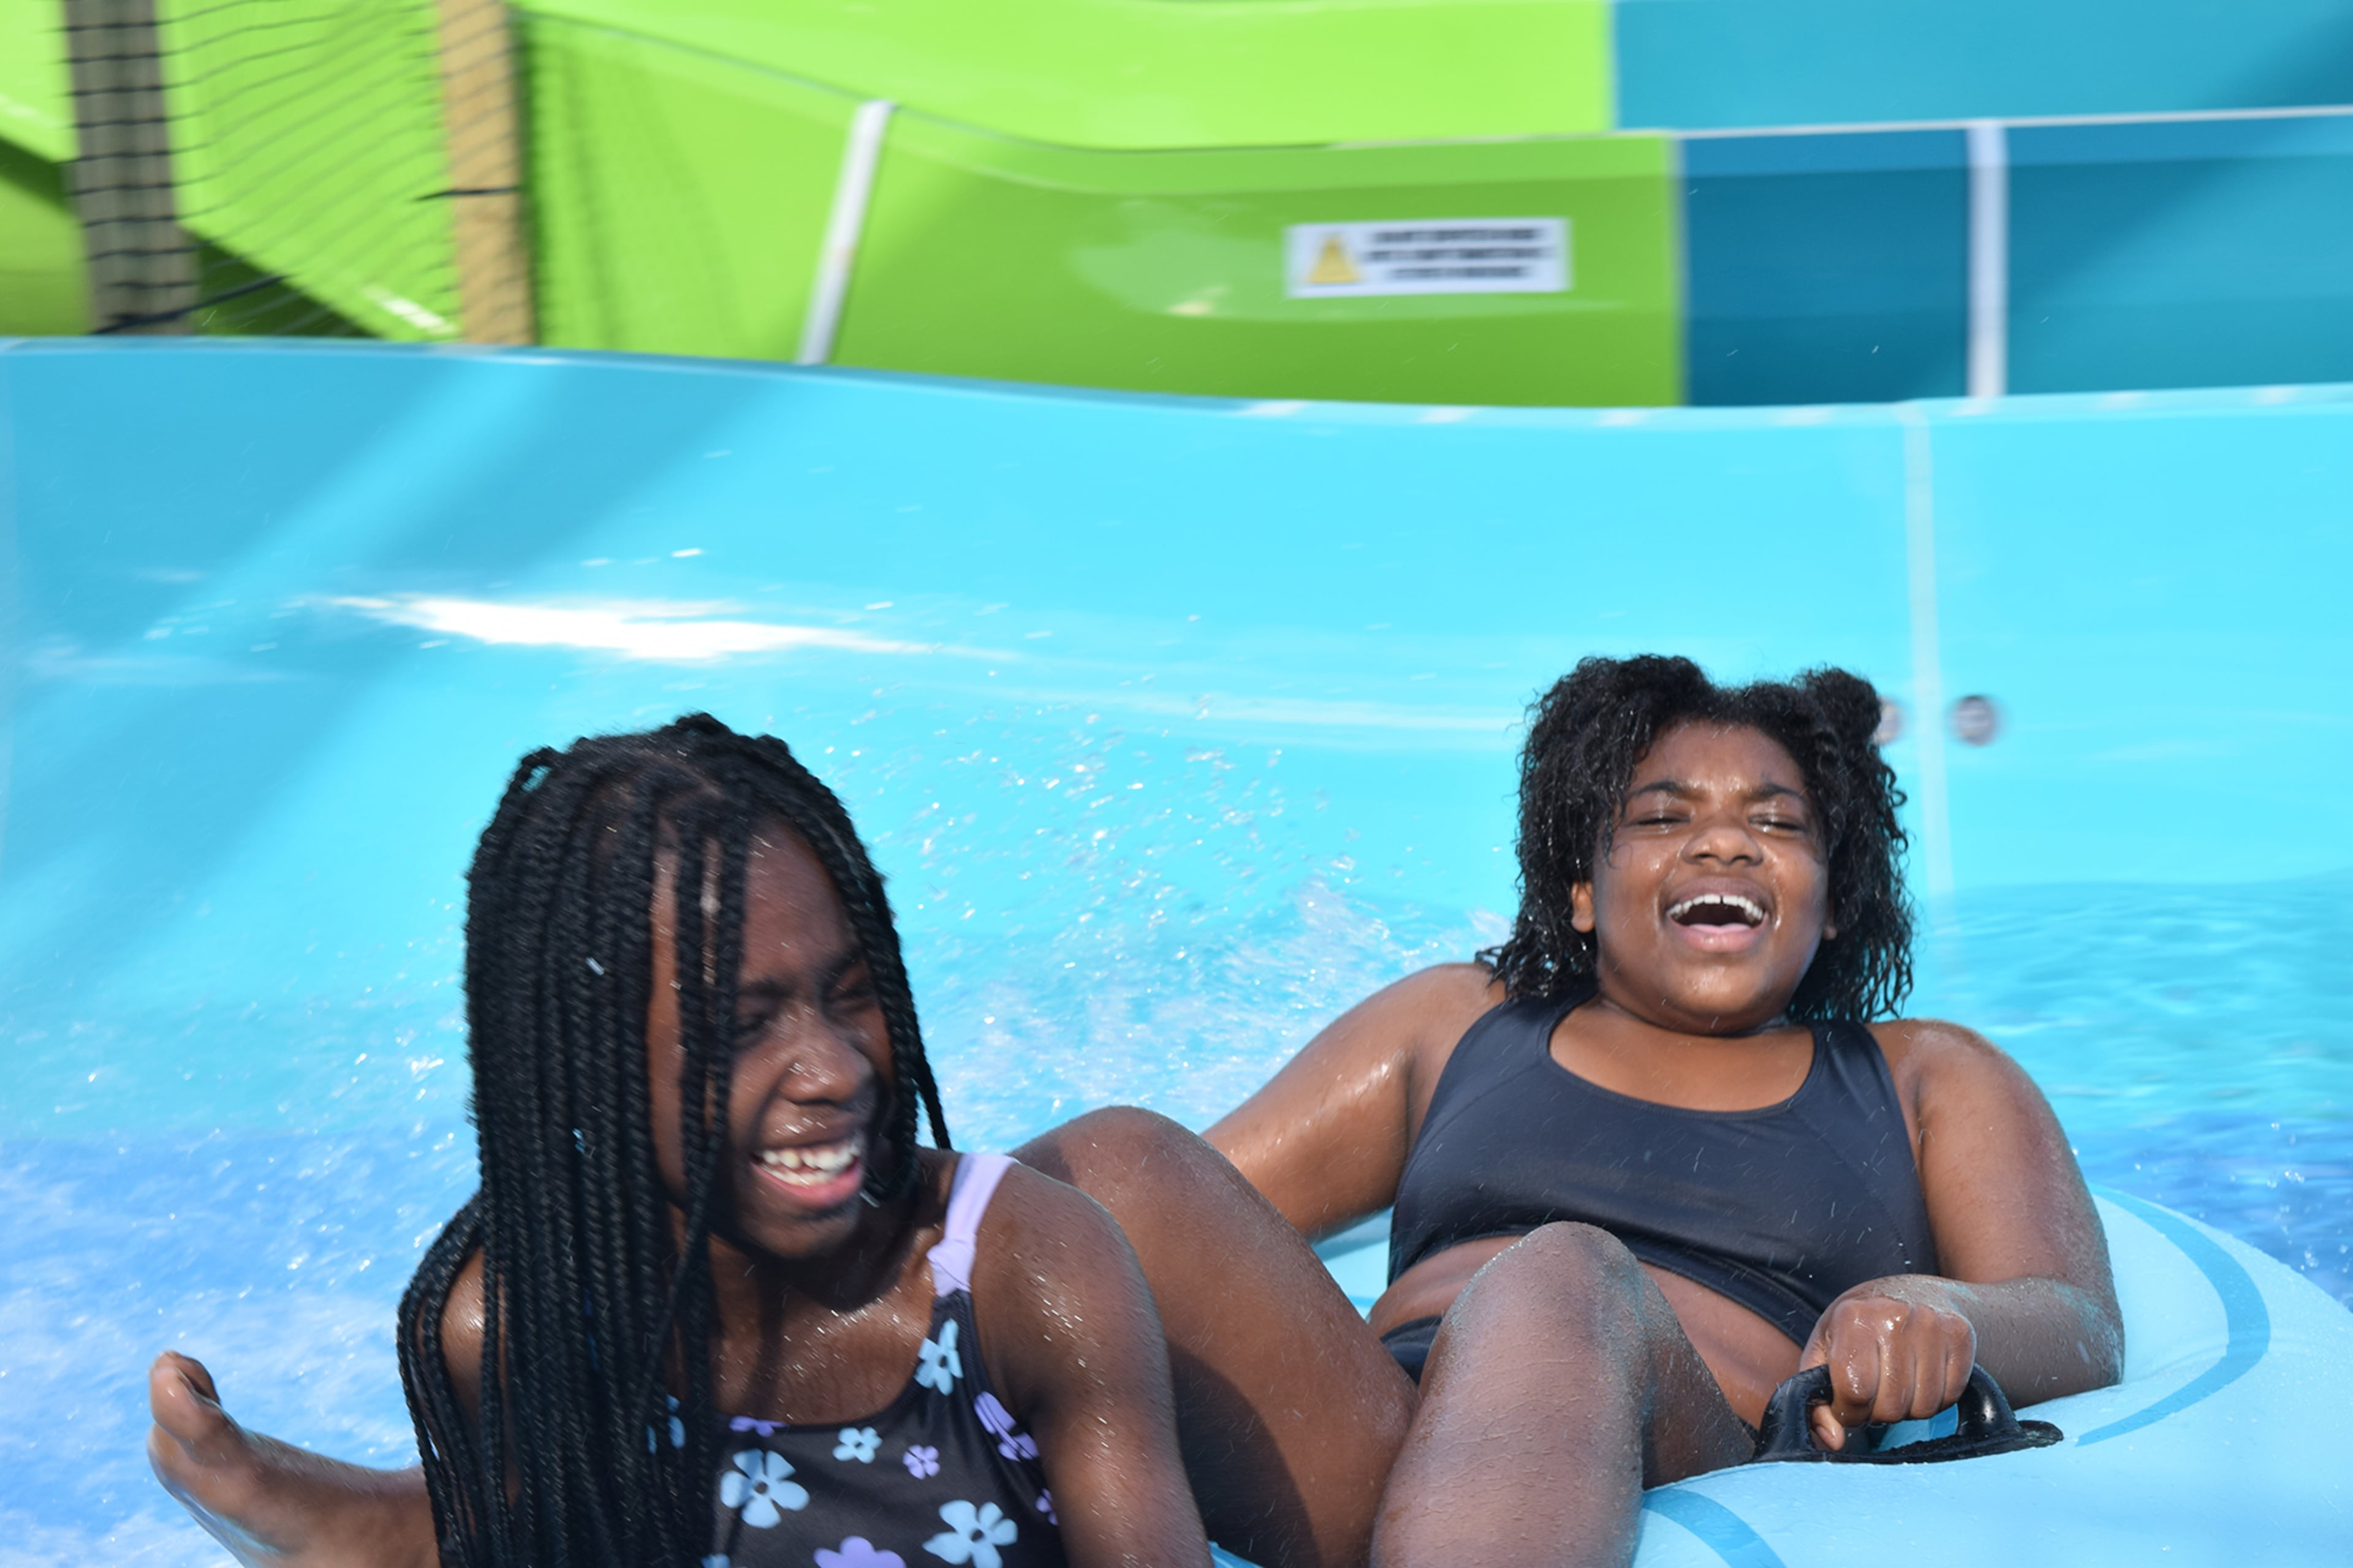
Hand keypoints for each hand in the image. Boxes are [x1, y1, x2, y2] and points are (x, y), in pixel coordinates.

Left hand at [1796, 1279, 1975, 1450]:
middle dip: (1878, 1413)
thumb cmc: (1857, 1328)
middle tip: (1875, 1395)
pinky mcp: (1960, 1334)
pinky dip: (1935, 1400)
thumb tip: (1833, 1440)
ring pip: (1924, 1407)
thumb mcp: (1824, 1352)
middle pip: (1891, 1406)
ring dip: (1907, 1409)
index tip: (1848, 1405)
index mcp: (1852, 1317)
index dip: (1849, 1412)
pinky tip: (1920, 1379)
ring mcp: (1932, 1323)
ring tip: (1896, 1385)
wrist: (1908, 1292)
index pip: (1855, 1391)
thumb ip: (1815, 1399)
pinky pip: (1950, 1396)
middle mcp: (1893, 1315)